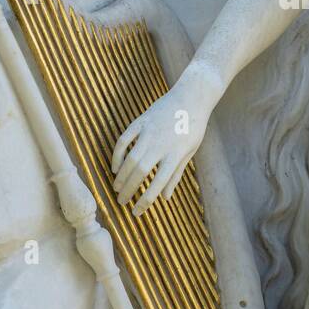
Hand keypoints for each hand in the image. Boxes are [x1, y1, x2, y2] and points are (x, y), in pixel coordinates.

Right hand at [112, 65, 220, 215]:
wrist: (191, 96)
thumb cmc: (193, 127)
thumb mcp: (190, 151)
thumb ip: (176, 174)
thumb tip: (165, 197)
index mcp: (176, 155)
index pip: (158, 184)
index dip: (145, 201)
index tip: (137, 211)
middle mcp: (161, 145)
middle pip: (140, 173)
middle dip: (128, 190)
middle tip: (121, 202)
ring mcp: (149, 132)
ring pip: (129, 158)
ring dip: (121, 176)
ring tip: (116, 188)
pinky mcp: (140, 122)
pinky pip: (124, 141)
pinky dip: (117, 155)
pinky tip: (115, 167)